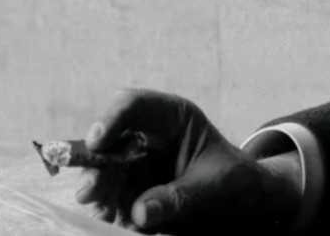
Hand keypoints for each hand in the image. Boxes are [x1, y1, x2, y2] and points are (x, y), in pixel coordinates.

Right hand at [74, 89, 302, 234]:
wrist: (241, 201)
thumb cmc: (233, 179)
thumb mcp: (216, 184)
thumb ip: (181, 196)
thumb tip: (140, 212)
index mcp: (172, 119)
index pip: (135, 105)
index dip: (112, 118)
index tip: (97, 141)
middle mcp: (145, 138)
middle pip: (108, 143)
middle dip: (96, 167)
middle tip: (89, 193)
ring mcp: (133, 165)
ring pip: (102, 174)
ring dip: (98, 194)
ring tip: (103, 215)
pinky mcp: (128, 192)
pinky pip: (108, 201)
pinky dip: (107, 212)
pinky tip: (111, 223)